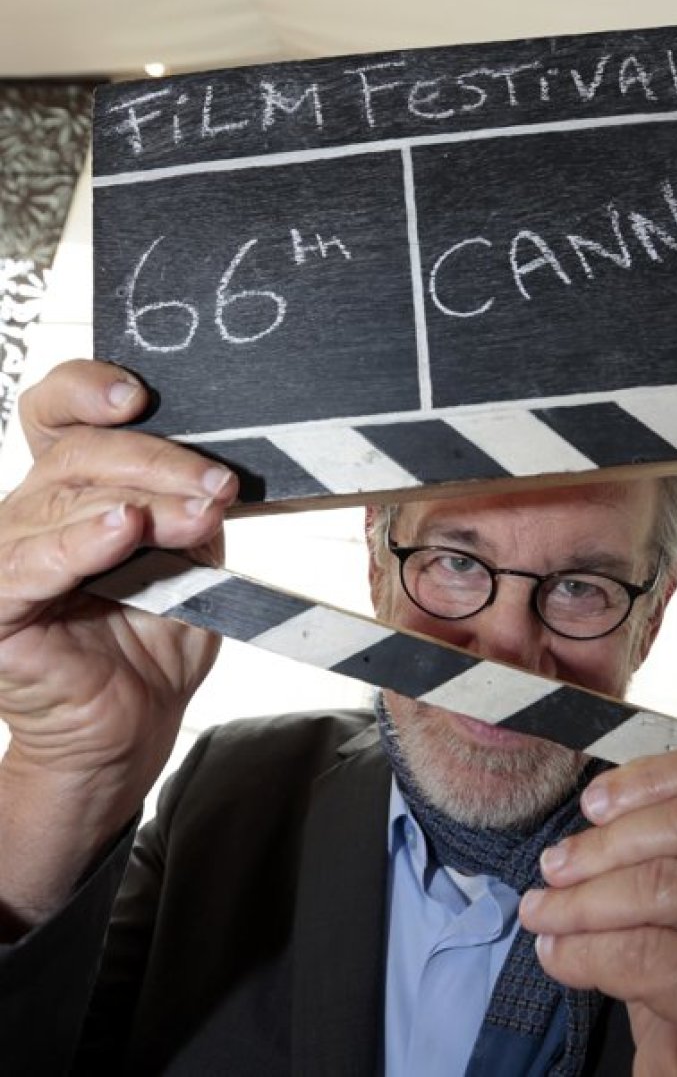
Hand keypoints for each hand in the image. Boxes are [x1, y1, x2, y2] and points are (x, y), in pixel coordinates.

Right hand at [0, 360, 238, 927]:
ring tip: (196, 515)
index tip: (137, 395)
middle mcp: (32, 513)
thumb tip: (214, 475)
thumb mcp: (191, 561)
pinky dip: (79, 542)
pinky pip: (30, 564)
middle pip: (78, 454)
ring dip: (142, 501)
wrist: (134, 725)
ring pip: (62, 502)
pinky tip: (120, 529)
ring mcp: (8, 557)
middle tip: (219, 487)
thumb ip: (191, 514)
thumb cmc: (154, 641)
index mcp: (71, 491)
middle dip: (159, 463)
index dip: (85, 389)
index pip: (57, 415)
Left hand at [519, 748, 676, 1075]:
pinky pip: (650, 954)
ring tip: (545, 912)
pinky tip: (560, 956)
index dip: (652, 778)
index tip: (594, 801)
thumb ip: (674, 840)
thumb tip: (596, 806)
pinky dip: (587, 952)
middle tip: (555, 865)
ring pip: (669, 886)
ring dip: (585, 900)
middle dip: (606, 843)